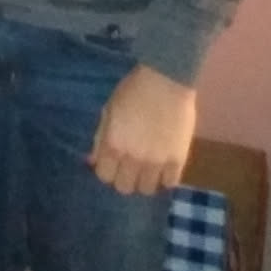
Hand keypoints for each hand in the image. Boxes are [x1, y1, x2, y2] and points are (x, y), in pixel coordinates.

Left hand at [89, 64, 196, 195]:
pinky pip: (170, 183)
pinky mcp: (178, 160)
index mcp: (113, 144)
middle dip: (124, 179)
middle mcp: (133, 158)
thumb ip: (101, 138)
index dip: (107, 171)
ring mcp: (157, 161)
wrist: (166, 80)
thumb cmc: (132, 90)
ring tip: (146, 170)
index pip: (104, 176)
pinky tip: (163, 169)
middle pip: (124, 187)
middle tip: (129, 169)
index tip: (111, 164)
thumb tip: (92, 160)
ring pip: (147, 189)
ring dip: (144, 181)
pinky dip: (165, 179)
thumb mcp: (109, 110)